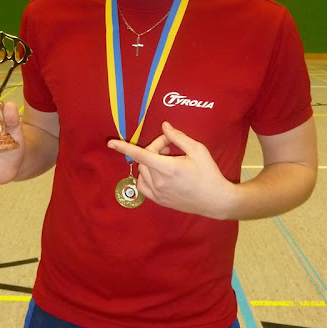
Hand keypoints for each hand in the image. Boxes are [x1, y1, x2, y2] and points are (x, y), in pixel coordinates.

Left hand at [107, 121, 234, 217]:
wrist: (215, 200)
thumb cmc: (209, 173)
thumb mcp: (198, 150)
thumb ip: (178, 137)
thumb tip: (164, 126)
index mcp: (169, 168)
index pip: (141, 155)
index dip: (124, 147)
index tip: (110, 143)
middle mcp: (159, 182)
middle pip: (145, 159)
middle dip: (155, 148)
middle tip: (171, 147)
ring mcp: (158, 193)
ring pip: (142, 171)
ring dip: (150, 162)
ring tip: (168, 160)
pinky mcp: (159, 201)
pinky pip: (143, 185)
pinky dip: (146, 176)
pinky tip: (159, 173)